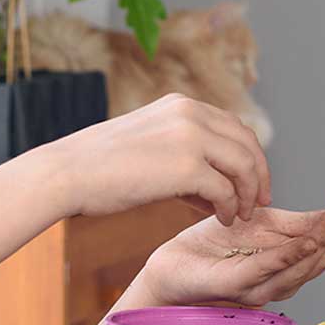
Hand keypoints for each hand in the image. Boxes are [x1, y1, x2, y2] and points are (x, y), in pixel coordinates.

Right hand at [44, 94, 270, 224]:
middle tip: (258, 201)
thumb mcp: (147, 146)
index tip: (249, 182)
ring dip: (246, 194)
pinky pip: (225, 190)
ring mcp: (191, 138)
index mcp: (181, 105)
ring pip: (244, 166)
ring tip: (239, 215)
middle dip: (258, 175)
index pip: (234, 127)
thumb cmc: (98, 167)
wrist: (66, 173)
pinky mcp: (186, 167)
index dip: (249, 156)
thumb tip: (214, 186)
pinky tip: (220, 220)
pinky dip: (228, 208)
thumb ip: (183, 156)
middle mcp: (190, 113)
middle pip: (248, 143)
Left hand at [141, 190, 324, 306]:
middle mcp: (281, 280)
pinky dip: (292, 255)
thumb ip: (296, 222)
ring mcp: (261, 286)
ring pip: (304, 265)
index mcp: (289, 264)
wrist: (172, 264)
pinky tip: (309, 241)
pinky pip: (270, 269)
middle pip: (323, 258)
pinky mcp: (237, 286)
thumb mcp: (261, 223)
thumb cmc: (213, 247)